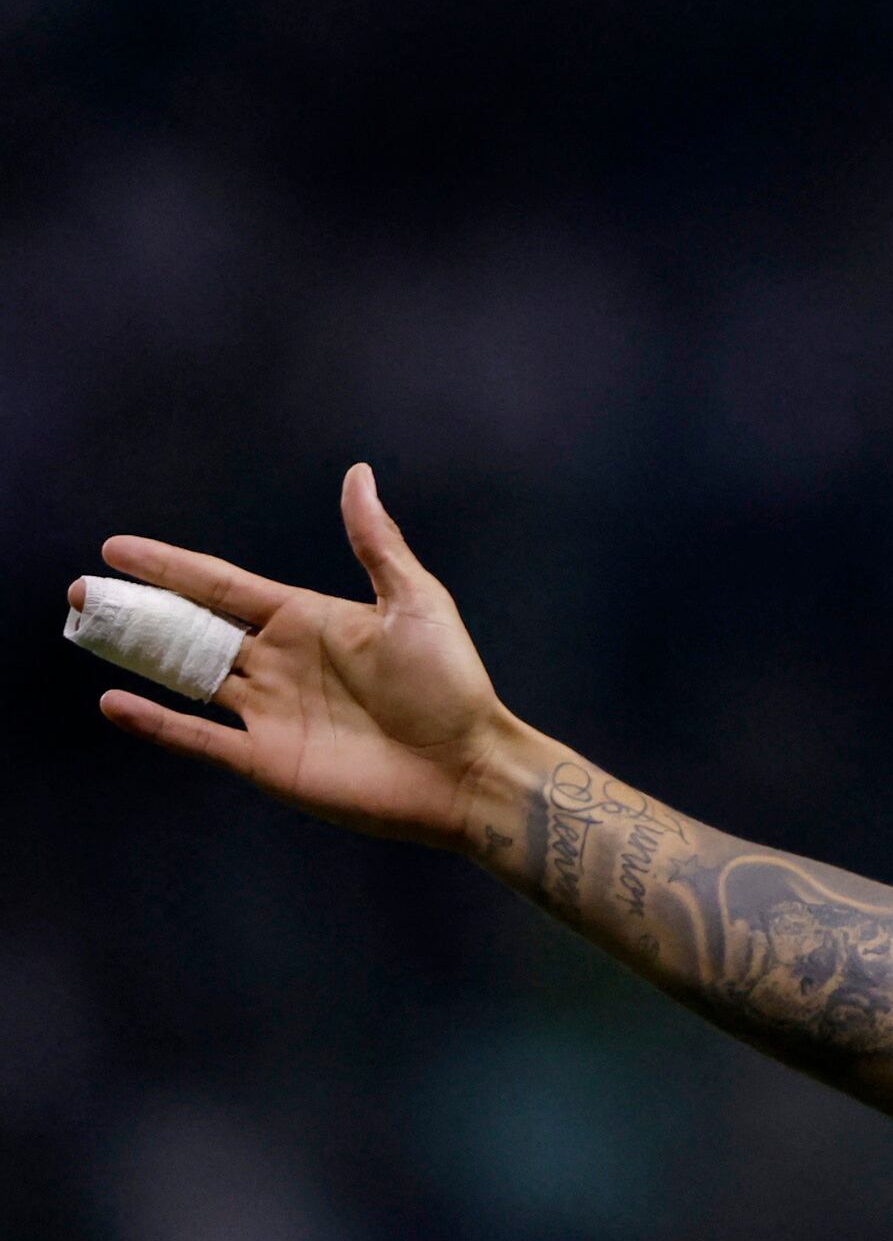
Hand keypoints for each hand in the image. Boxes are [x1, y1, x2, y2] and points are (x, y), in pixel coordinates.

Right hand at [85, 464, 526, 852]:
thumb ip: (375, 542)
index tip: (118, 548)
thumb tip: (359, 473)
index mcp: (307, 619)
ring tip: (86, 628)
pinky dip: (155, 721)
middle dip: (137, 608)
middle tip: (80, 589)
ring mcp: (266, 711)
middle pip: (191, 628)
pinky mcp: (264, 758)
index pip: (222, 585)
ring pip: (184, 675)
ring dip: (136, 653)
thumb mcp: (415, 601)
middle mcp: (278, 662)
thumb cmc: (451, 683)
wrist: (464, 767)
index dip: (171, 567)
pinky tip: (113, 702)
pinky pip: (197, 737)